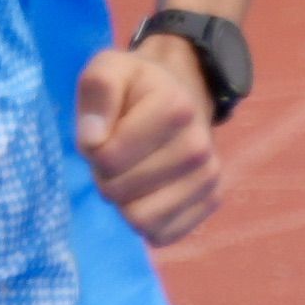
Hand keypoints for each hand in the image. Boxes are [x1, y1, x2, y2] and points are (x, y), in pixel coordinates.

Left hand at [75, 32, 227, 247]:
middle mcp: (199, 146)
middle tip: (114, 156)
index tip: (103, 133)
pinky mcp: (211, 201)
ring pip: (140, 220)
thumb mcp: (108, 70)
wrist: (179, 99)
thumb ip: (97, 91)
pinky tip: (148, 192)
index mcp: (174, 108)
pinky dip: (145, 219)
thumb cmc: (134, 89)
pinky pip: (162, 235)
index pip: (108, 158)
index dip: (93, 150)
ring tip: (130, 173)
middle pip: (119, 192)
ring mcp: (208, 177)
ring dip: (124, 201)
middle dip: (105, 177)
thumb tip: (93, 140)